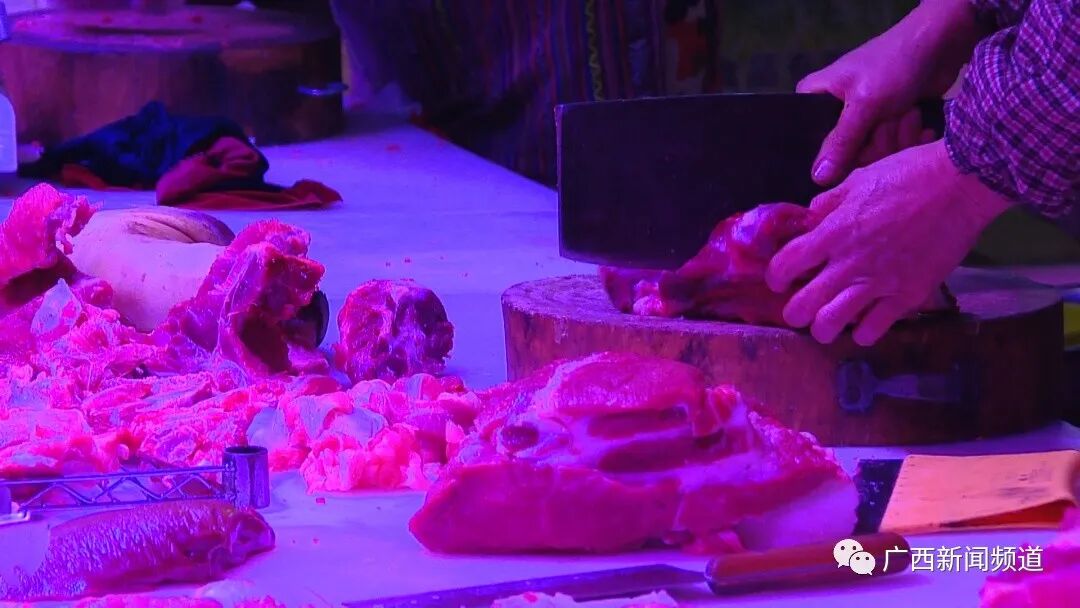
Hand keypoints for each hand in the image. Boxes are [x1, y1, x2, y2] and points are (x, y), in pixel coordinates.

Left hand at [764, 140, 1012, 346]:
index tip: (781, 279)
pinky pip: (872, 331)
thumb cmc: (909, 175)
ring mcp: (878, 284)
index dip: (776, 276)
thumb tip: (811, 218)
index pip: (786, 265)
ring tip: (828, 321)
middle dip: (794, 312)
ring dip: (823, 327)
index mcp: (833, 232)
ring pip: (830, 326)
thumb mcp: (859, 179)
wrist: (962, 185)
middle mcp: (849, 263)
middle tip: (801, 307)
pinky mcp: (907, 297)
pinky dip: (862, 332)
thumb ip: (829, 204)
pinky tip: (863, 322)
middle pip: (801, 307)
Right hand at [798, 0, 983, 185]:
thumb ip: (841, 143)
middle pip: (846, 153)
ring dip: (898, 135)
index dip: (832, 150)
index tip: (856, 143)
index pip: (809, 139)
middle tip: (890, 119)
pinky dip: (909, 136)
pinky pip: (892, 148)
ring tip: (909, 111)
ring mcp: (864, 119)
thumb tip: (816, 179)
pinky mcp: (888, 123)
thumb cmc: (894, 64)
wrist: (942, 43)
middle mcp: (836, 110)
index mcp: (816, 98)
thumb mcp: (864, 104)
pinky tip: (919, 120)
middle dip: (876, 140)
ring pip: (873, 153)